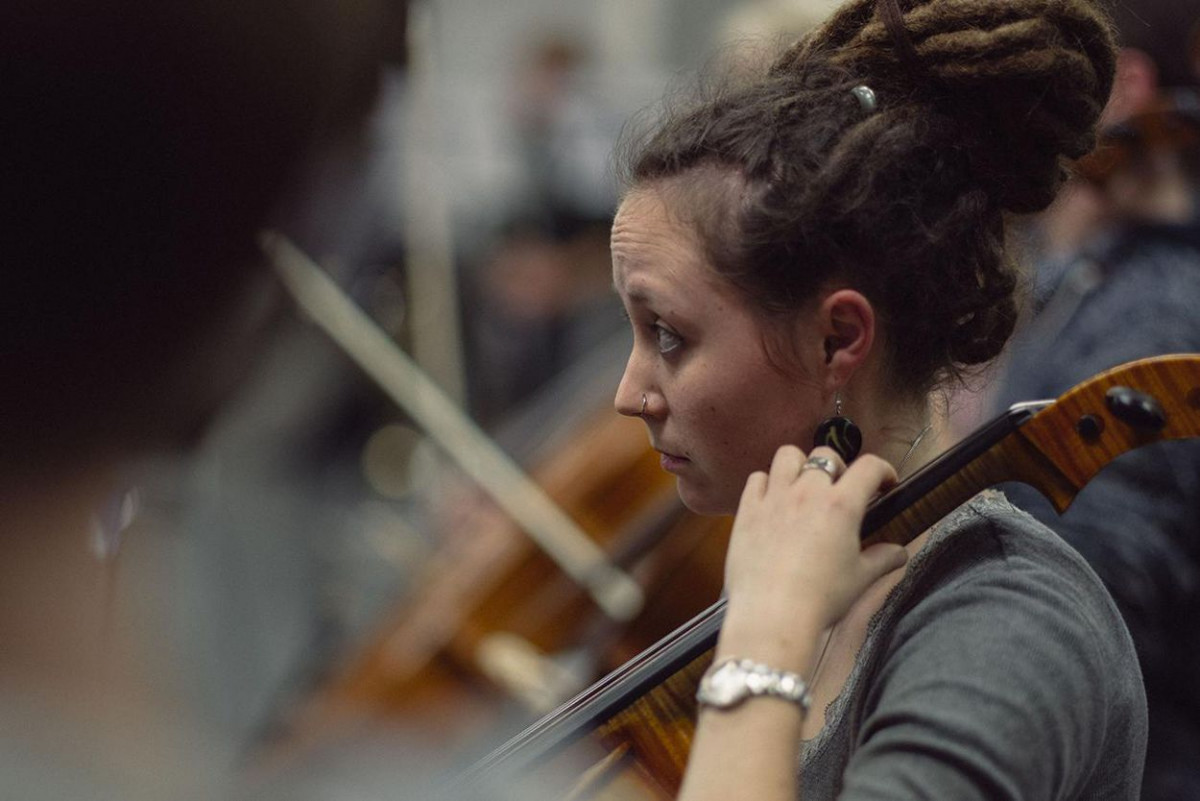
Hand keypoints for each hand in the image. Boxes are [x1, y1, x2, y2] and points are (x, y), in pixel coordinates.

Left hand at [719, 445, 907, 668]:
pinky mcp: (748, 511)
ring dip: (799, 466)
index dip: (883, 470)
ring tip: (804, 487)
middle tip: (840, 491)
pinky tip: (773, 501)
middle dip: (838, 467)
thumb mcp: (860, 579)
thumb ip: (882, 559)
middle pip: (825, 455)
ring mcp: (774, 498)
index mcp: (841, 505)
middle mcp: (807, 493)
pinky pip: (756, 479)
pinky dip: (767, 483)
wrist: (772, 614)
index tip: (885, 483)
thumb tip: (900, 552)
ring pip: (787, 456)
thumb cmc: (821, 598)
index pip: (869, 467)